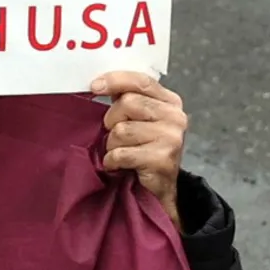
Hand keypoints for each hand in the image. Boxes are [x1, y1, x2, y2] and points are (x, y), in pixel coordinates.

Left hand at [91, 71, 187, 228]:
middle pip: (127, 103)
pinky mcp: (162, 159)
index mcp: (170, 101)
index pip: (141, 81)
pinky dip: (113, 161)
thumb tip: (98, 83)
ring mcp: (171, 138)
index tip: (94, 86)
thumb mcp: (139, 120)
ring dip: (112, 144)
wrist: (160, 189)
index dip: (115, 80)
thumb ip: (127, 99)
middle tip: (116, 136)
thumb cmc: (144, 150)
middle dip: (112, 121)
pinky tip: (119, 165)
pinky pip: (121, 153)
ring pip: (121, 130)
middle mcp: (175, 116)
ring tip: (121, 152)